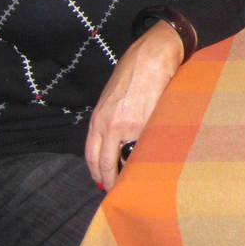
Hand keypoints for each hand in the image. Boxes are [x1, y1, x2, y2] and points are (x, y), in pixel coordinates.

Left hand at [85, 21, 183, 189]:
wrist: (152, 56)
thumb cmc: (133, 71)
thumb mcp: (112, 96)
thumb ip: (109, 118)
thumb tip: (114, 140)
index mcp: (98, 119)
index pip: (91, 155)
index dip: (96, 172)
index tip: (102, 181)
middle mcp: (110, 126)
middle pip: (104, 164)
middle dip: (109, 180)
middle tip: (116, 189)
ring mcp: (129, 127)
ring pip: (126, 159)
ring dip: (130, 171)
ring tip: (135, 178)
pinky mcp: (149, 124)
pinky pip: (147, 148)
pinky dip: (148, 156)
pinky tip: (152, 161)